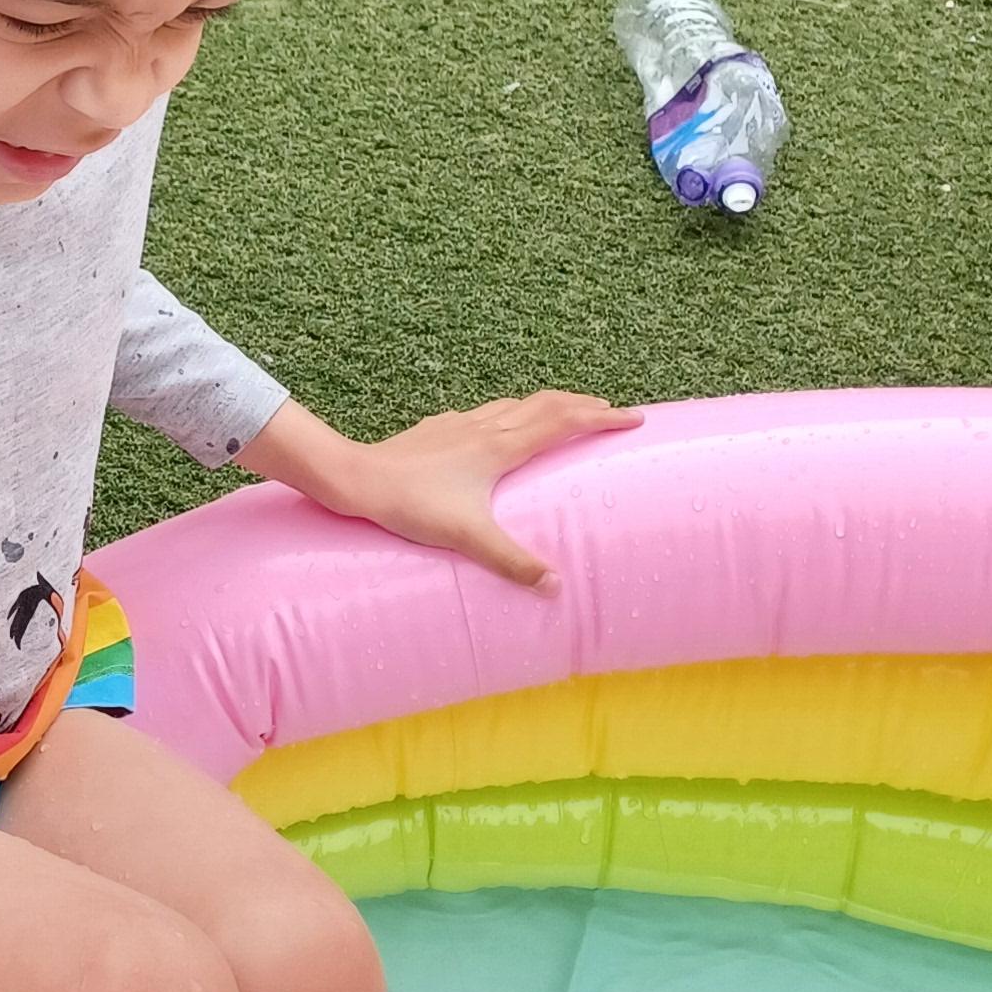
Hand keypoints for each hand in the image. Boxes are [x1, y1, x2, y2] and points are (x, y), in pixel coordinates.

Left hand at [241, 391, 640, 588]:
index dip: (602, 418)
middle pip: (547, 404)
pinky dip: (510, 413)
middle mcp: (487, 427)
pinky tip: (498, 426)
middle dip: (584, 405)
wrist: (356, 479)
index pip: (564, 423)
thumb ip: (513, 562)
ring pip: (517, 404)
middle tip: (612, 411)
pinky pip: (487, 412)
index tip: (635, 418)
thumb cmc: (411, 505)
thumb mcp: (468, 537)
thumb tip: (555, 588)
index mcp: (502, 447)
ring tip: (565, 412)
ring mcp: (462, 423)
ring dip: (548, 405)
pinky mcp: (439, 427)